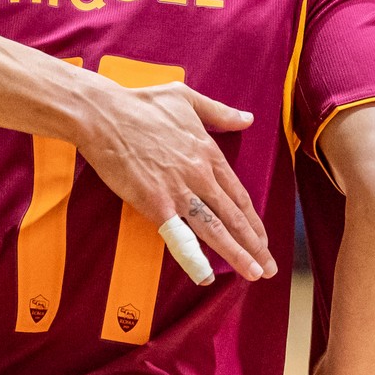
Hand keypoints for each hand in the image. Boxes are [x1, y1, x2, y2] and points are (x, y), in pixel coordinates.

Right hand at [76, 81, 274, 282]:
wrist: (104, 115)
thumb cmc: (141, 104)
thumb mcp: (187, 99)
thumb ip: (220, 112)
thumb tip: (248, 119)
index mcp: (208, 154)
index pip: (238, 195)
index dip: (253, 221)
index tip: (264, 239)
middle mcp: (200, 176)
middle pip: (234, 217)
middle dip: (255, 245)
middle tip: (269, 268)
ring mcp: (179, 191)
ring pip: (215, 229)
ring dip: (238, 253)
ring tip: (254, 273)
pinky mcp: (155, 204)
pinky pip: (179, 237)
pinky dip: (195, 258)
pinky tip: (207, 276)